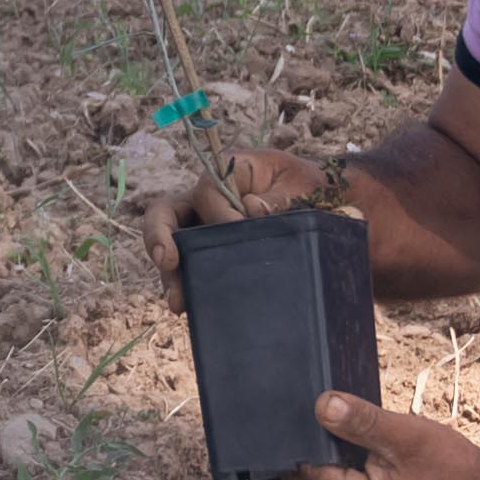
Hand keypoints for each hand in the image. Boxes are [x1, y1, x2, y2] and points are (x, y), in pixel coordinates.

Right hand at [140, 142, 339, 301]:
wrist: (320, 202)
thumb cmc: (308, 186)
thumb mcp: (302, 184)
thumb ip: (280, 195)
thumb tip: (252, 210)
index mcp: (227, 172)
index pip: (206, 192)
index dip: (218, 213)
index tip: (240, 228)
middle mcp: (206, 198)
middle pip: (167, 213)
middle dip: (159, 236)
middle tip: (166, 261)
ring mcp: (203, 226)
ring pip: (172, 245)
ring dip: (170, 273)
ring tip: (178, 302)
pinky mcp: (209, 251)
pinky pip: (190, 266)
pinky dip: (187, 285)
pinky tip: (190, 307)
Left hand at [283, 390, 479, 479]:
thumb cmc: (452, 467)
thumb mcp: (404, 435)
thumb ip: (359, 422)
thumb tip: (320, 406)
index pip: (305, 471)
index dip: (305, 439)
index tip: (310, 413)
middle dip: (315, 454)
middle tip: (328, 420)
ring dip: (330, 467)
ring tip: (348, 438)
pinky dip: (344, 479)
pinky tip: (359, 458)